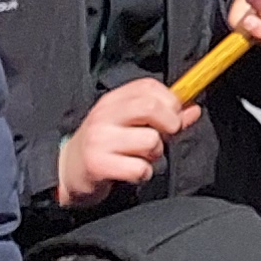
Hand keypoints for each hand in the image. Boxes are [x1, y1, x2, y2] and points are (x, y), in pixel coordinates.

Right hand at [59, 77, 201, 205]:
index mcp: (113, 100)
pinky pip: (139, 168)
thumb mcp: (130, 124)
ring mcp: (99, 139)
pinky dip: (143, 174)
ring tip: (140, 157)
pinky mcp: (97, 164)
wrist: (67, 171)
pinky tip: (130, 172)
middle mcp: (104, 115)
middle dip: (168, 125)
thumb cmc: (106, 145)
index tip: (172, 117)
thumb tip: (194, 110)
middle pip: (151, 108)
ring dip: (155, 155)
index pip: (149, 87)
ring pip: (150, 141)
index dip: (170, 101)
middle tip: (162, 137)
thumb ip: (165, 117)